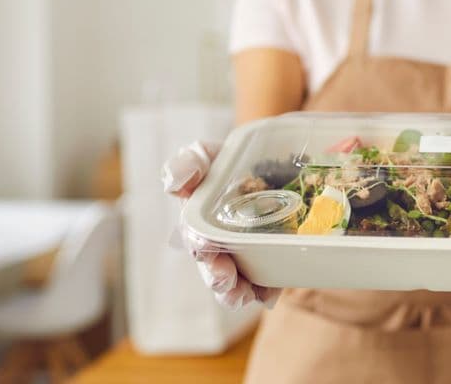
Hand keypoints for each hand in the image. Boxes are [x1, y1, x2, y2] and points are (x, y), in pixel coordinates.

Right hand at [163, 140, 280, 309]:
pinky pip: (270, 282)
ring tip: (244, 295)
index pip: (197, 242)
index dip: (200, 248)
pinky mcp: (274, 257)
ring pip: (239, 283)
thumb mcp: (207, 154)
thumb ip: (189, 163)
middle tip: (224, 280)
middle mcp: (221, 245)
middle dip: (218, 279)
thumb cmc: (230, 158)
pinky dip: (268, 290)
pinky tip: (270, 293)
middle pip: (215, 269)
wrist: (276, 157)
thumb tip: (174, 182)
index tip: (206, 248)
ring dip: (238, 293)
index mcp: (201, 224)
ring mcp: (248, 253)